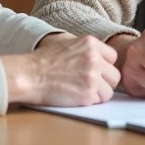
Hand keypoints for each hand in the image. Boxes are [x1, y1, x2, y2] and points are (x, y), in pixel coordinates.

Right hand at [2, 34, 118, 106]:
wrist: (29, 75)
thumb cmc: (43, 61)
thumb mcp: (67, 42)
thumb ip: (86, 47)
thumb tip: (100, 55)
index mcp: (90, 43)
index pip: (113, 57)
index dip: (104, 67)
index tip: (96, 72)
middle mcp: (94, 58)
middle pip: (115, 76)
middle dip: (104, 82)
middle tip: (89, 85)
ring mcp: (92, 77)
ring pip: (109, 91)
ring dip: (98, 94)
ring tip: (81, 91)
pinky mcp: (88, 94)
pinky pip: (99, 101)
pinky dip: (90, 102)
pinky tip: (76, 96)